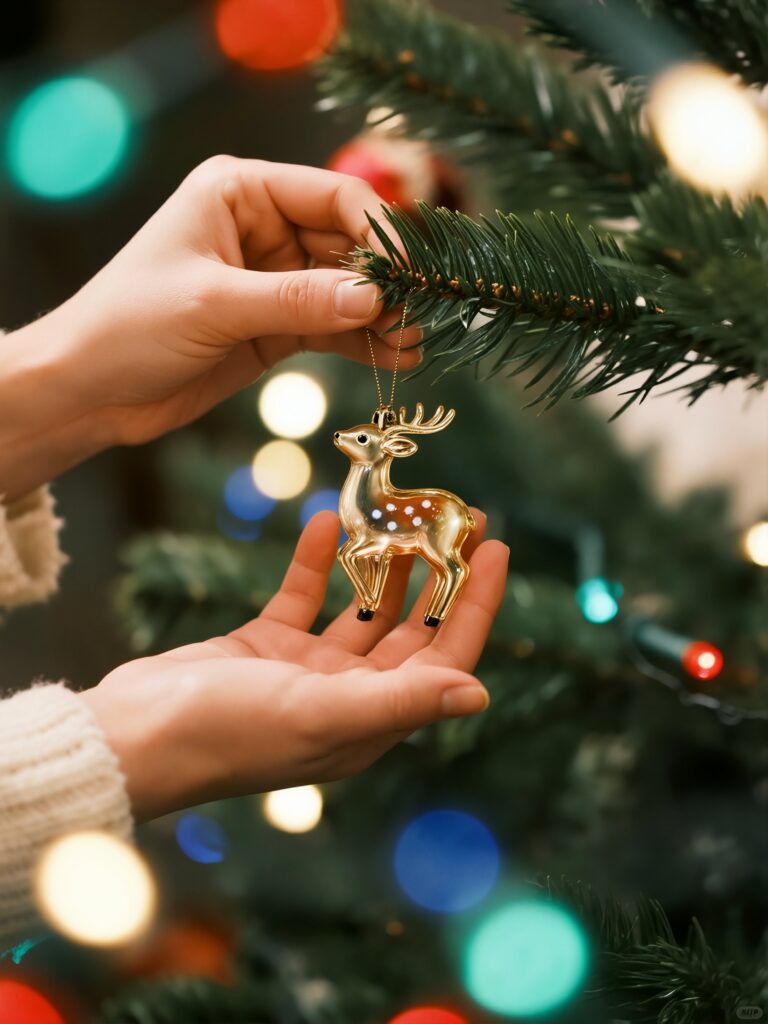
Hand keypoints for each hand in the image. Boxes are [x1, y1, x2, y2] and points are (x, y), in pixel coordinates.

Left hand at [44, 157, 419, 445]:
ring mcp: (273, 280)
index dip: (378, 232)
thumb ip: (296, 300)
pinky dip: (363, 342)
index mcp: (241, 194)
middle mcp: (263, 230)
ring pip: (346, 291)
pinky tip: (396, 357)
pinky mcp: (276, 326)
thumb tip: (374, 299)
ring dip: (382, 317)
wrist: (90, 391)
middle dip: (385, 282)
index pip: (331, 196)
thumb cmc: (130, 326)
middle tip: (421, 316)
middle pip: (348, 245)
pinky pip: (332, 327)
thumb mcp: (214, 305)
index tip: (410, 273)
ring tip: (416, 344)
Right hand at [81, 511, 507, 821]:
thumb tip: (480, 694)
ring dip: (382, 562)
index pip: (444, 656)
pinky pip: (301, 597)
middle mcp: (347, 697)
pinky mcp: (263, 647)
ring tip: (401, 511)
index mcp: (372, 720)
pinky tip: (324, 521)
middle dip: (438, 574)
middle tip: (457, 517)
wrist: (132, 736)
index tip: (494, 547)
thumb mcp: (322, 714)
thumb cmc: (228, 734)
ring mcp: (304, 671)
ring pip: (360, 609)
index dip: (475, 603)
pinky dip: (314, 562)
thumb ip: (402, 702)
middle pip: (410, 629)